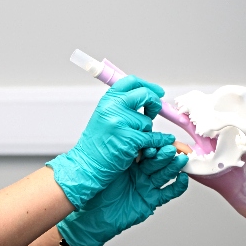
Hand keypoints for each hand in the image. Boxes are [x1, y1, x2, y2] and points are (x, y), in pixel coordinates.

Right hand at [47, 75, 173, 208]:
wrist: (87, 164)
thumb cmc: (97, 143)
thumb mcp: (105, 116)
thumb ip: (122, 105)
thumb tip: (147, 96)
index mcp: (107, 100)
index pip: (131, 82)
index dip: (148, 85)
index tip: (157, 91)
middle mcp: (113, 107)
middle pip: (145, 95)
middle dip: (154, 103)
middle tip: (155, 110)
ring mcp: (121, 122)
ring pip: (148, 122)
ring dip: (146, 132)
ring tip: (131, 140)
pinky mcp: (130, 138)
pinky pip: (153, 137)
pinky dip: (158, 142)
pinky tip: (156, 144)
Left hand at [58, 145, 189, 245]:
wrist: (93, 215)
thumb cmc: (96, 190)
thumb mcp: (111, 167)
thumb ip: (125, 154)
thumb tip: (135, 137)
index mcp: (130, 163)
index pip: (146, 151)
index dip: (155, 145)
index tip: (162, 138)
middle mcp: (140, 173)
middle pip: (157, 162)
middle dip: (165, 155)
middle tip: (172, 148)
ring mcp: (146, 186)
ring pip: (164, 175)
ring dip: (174, 167)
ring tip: (181, 159)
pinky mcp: (150, 200)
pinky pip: (167, 193)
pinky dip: (177, 186)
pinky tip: (183, 178)